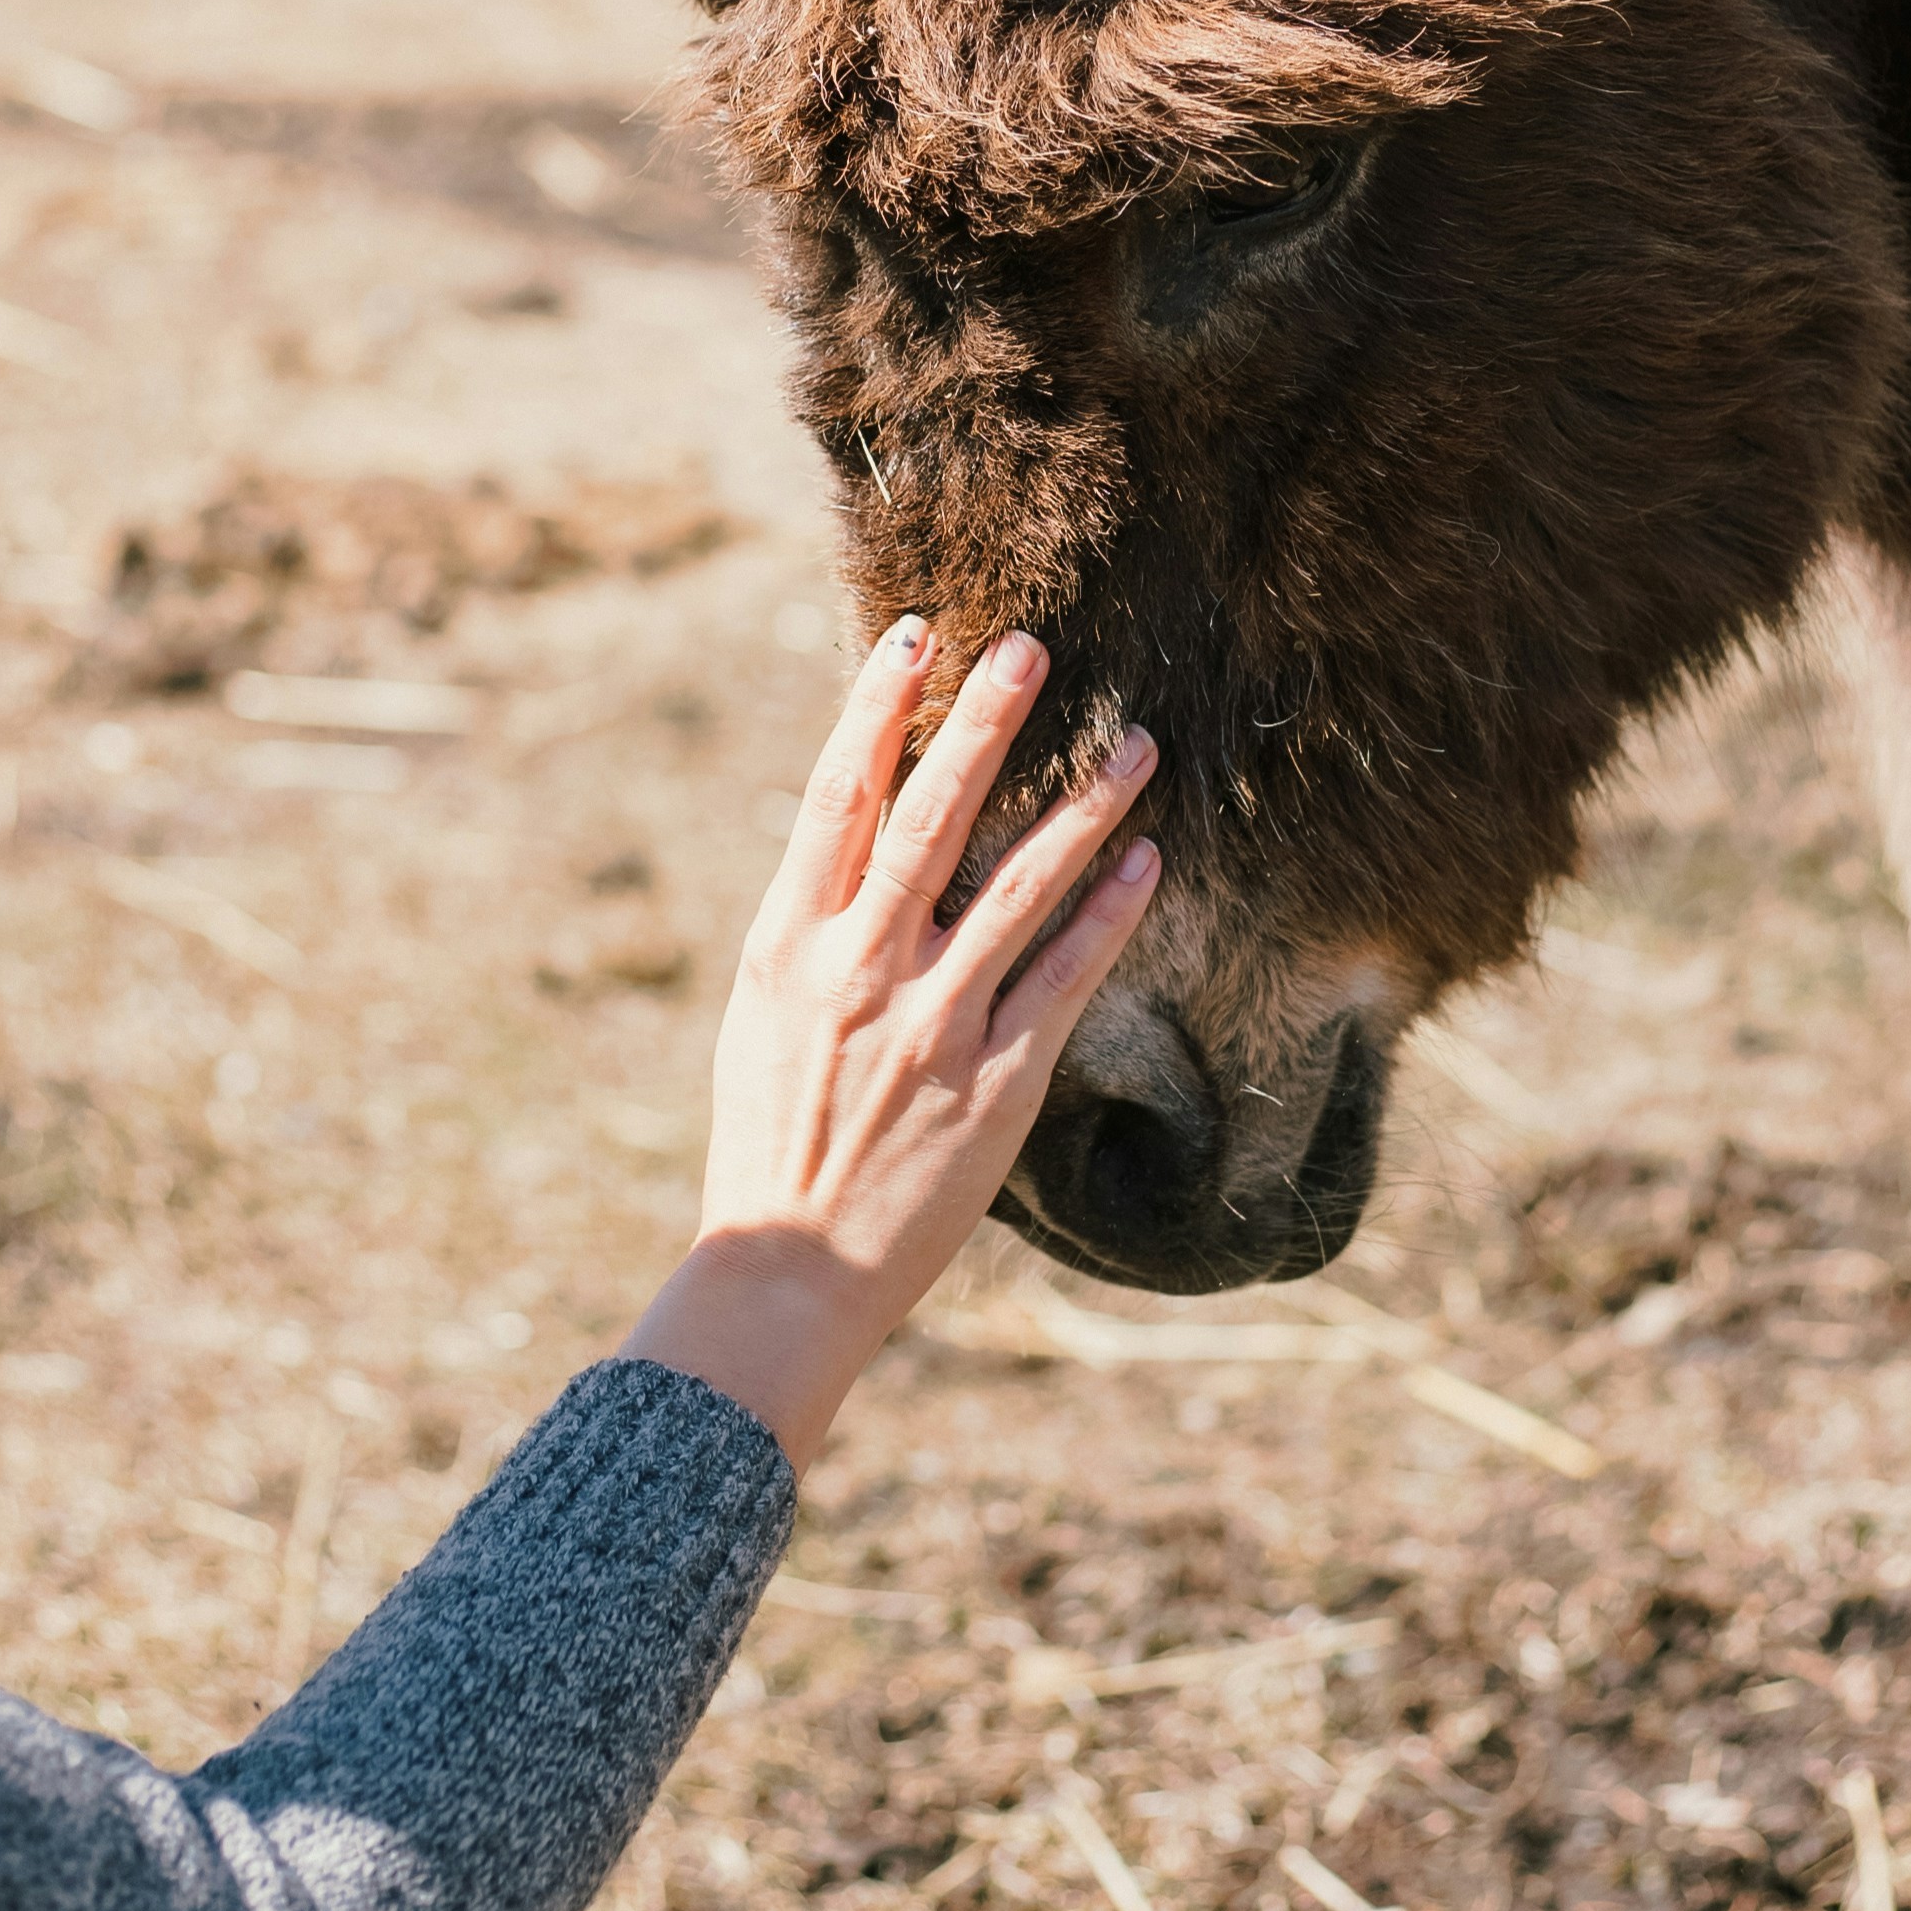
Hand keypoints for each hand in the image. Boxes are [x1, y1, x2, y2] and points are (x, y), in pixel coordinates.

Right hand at [621, 620, 1158, 1463]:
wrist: (784, 1270)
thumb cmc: (768, 1142)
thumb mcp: (764, 1017)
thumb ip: (815, 931)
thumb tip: (861, 847)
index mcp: (787, 944)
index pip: (836, 799)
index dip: (875, 712)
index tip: (917, 640)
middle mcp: (859, 968)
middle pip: (931, 817)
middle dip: (984, 724)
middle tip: (1035, 649)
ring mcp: (931, 1021)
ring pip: (1020, 885)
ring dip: (1084, 806)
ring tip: (1137, 745)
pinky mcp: (995, 1081)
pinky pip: (1065, 978)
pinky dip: (1108, 914)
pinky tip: (1146, 862)